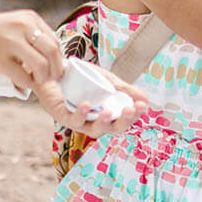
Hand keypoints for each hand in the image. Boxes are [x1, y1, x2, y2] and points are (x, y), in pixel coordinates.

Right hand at [0, 9, 66, 89]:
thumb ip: (33, 38)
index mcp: (29, 18)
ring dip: (42, 78)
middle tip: (50, 79)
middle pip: (53, 52)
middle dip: (56, 71)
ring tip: (34, 80)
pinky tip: (20, 81)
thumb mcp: (14, 26)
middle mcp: (22, 26)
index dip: (58, 60)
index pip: (55, 42)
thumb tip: (55, 61)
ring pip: (42, 66)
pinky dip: (27, 84)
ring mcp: (10, 42)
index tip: (54, 70)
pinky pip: (24, 77)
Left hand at [35, 71, 150, 137]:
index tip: (142, 105)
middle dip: (123, 121)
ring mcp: (80, 122)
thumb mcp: (108, 81)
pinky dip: (81, 114)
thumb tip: (145, 99)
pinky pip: (74, 120)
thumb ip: (125, 90)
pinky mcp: (64, 117)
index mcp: (108, 115)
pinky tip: (87, 105)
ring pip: (94, 129)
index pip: (125, 120)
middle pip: (112, 129)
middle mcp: (95, 122)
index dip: (135, 116)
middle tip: (130, 110)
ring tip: (109, 112)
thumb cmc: (82, 80)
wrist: (56, 72)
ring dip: (103, 122)